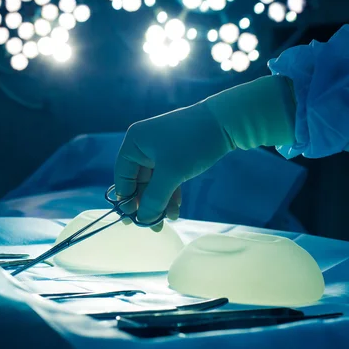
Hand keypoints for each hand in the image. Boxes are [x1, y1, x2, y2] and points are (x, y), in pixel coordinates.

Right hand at [115, 76, 296, 231]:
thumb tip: (143, 220)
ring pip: (154, 182)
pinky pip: (166, 178)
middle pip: (139, 181)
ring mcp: (159, 149)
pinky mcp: (175, 154)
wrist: (225, 122)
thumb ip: (154, 199)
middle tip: (154, 226)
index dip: (127, 199)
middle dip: (147, 204)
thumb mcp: (170, 174)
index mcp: (134, 143)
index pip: (123, 176)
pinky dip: (170, 193)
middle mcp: (143, 145)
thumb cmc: (191, 144)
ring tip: (168, 221)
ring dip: (160, 202)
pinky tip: (176, 210)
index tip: (133, 220)